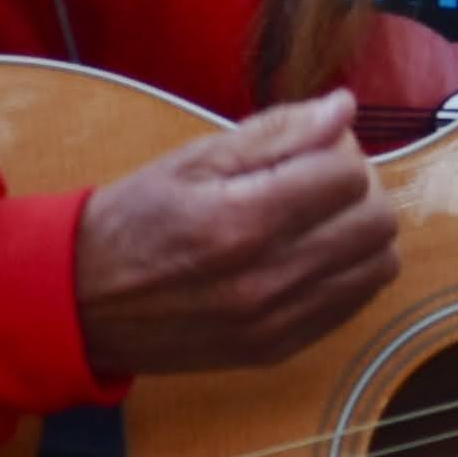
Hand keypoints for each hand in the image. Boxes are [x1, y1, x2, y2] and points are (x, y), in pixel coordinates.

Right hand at [75, 88, 400, 376]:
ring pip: (378, 267)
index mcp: (241, 221)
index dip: (340, 151)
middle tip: (323, 180)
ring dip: (363, 233)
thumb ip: (277, 132)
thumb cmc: (136, 219)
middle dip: (360, 189)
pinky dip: (350, 272)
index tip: (314, 149)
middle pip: (376, 223)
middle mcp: (265, 279)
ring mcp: (273, 323)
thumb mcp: (195, 158)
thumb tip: (343, 107)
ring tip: (323, 218)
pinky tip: (315, 254)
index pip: (348, 176)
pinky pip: (353, 305)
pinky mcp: (275, 349)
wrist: (80, 303)